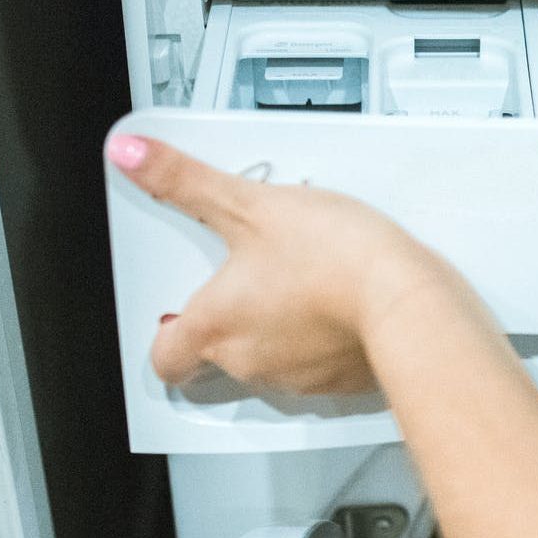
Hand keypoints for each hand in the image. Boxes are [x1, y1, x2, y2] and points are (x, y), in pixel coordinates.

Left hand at [105, 133, 501, 392]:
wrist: (407, 301)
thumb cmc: (333, 260)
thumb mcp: (250, 203)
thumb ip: (185, 181)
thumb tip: (131, 155)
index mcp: (216, 326)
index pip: (165, 359)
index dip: (165, 338)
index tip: (173, 315)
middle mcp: (249, 361)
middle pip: (220, 354)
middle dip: (233, 317)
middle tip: (254, 275)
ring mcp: (298, 377)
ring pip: (273, 359)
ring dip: (281, 327)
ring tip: (305, 281)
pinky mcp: (343, 382)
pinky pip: (323, 366)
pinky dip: (326, 339)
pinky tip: (343, 304)